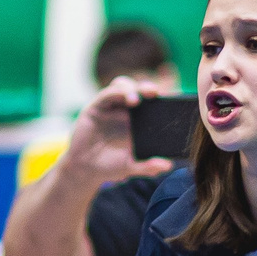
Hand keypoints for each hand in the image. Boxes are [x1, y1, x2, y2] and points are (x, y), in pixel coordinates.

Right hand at [62, 77, 179, 185]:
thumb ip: (148, 166)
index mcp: (138, 121)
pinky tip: (125, 99)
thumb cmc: (110, 165)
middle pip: (139, 90)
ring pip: (123, 86)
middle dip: (148, 88)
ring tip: (136, 100)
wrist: (84, 169)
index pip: (151, 103)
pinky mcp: (96, 107)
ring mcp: (111, 107)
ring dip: (131, 88)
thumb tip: (167, 165)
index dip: (161, 98)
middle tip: (155, 93)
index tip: (172, 99)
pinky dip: (117, 92)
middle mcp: (125, 110)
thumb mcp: (131, 167)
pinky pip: (107, 94)